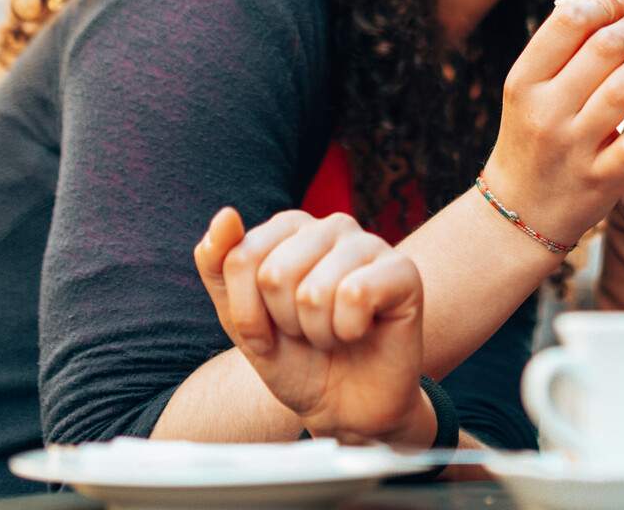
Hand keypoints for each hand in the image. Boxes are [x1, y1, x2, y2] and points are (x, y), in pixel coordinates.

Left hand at [195, 208, 426, 443]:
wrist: (345, 408)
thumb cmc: (297, 359)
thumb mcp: (242, 320)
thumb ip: (220, 266)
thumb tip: (225, 215)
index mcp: (291, 228)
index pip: (241, 257)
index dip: (247, 312)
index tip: (269, 330)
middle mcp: (332, 226)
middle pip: (275, 274)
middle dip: (284, 322)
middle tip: (308, 333)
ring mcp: (370, 244)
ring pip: (314, 290)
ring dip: (317, 332)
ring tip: (334, 335)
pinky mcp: (403, 271)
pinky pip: (356, 294)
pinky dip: (349, 329)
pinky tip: (361, 331)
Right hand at [481, 0, 623, 244]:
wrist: (520, 210)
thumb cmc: (533, 135)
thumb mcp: (529, 91)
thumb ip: (563, 50)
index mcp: (522, 83)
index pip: (566, 23)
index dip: (606, 2)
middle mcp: (546, 113)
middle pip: (604, 48)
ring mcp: (575, 148)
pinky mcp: (603, 179)